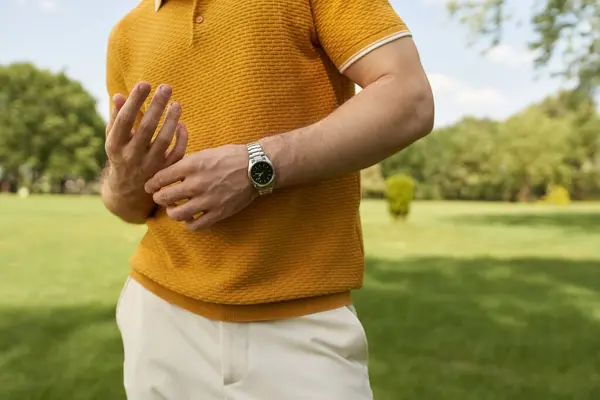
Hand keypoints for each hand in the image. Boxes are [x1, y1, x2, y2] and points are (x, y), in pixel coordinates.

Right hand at [105, 82, 187, 196]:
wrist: (128, 191)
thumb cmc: (121, 155)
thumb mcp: (114, 139)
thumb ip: (117, 118)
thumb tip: (119, 95)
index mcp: (115, 145)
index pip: (124, 120)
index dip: (135, 101)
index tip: (144, 83)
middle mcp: (131, 156)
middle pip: (146, 128)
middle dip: (156, 106)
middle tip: (166, 87)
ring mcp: (149, 165)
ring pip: (163, 141)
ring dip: (171, 121)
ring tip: (177, 104)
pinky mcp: (164, 172)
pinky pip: (177, 154)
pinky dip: (181, 139)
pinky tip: (182, 124)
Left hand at [144, 144, 256, 230]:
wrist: (256, 168)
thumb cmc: (231, 157)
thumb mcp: (205, 153)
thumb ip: (186, 164)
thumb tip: (168, 171)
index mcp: (192, 165)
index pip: (161, 177)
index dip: (152, 183)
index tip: (150, 186)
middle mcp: (197, 184)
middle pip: (165, 197)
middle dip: (159, 198)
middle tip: (160, 197)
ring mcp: (207, 200)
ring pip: (177, 214)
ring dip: (172, 212)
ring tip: (174, 208)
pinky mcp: (218, 213)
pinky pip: (195, 225)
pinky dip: (189, 223)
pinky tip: (190, 218)